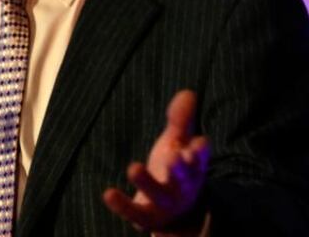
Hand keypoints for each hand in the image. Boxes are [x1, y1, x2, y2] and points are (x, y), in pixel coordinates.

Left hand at [102, 90, 209, 233]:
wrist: (179, 216)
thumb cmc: (176, 171)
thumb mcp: (179, 145)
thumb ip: (181, 121)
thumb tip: (187, 92)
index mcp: (193, 167)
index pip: (200, 159)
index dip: (200, 152)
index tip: (199, 143)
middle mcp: (182, 187)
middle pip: (183, 178)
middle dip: (179, 169)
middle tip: (174, 157)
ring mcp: (165, 204)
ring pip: (158, 194)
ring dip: (147, 182)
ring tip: (133, 167)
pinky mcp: (147, 217)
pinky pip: (135, 212)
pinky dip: (122, 205)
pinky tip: (108, 193)